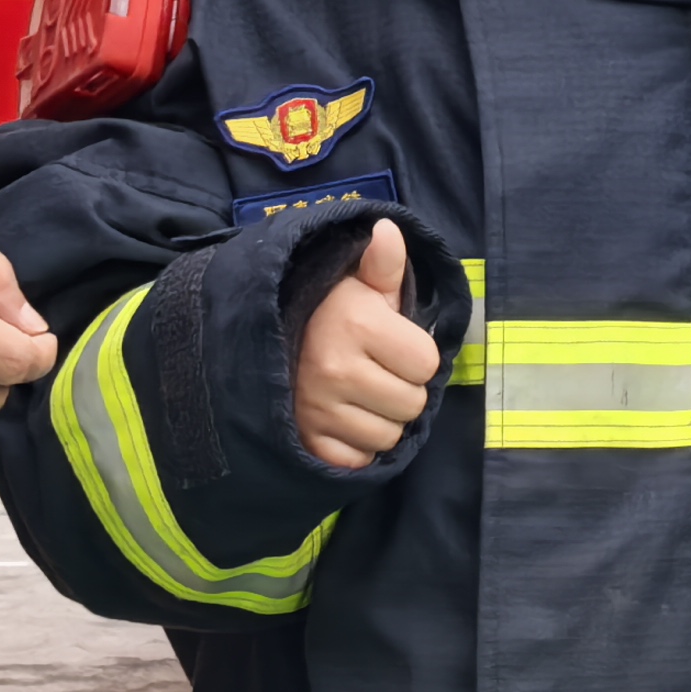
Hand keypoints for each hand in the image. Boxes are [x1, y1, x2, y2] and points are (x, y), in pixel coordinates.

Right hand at [294, 219, 444, 471]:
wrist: (263, 339)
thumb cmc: (325, 310)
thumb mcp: (357, 281)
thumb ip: (383, 263)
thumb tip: (388, 232)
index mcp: (358, 325)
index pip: (427, 364)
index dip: (417, 356)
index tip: (395, 346)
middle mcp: (337, 370)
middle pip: (412, 405)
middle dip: (403, 389)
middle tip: (378, 372)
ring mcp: (318, 409)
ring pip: (388, 436)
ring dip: (382, 420)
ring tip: (361, 395)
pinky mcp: (305, 440)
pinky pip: (357, 459)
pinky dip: (357, 446)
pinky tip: (345, 419)